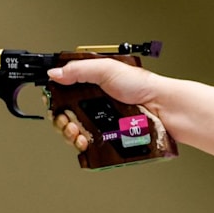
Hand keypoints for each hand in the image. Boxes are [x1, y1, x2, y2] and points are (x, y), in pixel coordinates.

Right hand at [47, 58, 164, 150]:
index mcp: (91, 83)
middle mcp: (93, 102)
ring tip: (74, 132)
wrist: (161, 108)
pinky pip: (86, 144)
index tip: (52, 103)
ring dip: (67, 132)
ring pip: (72, 130)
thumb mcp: (107, 69)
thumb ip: (79, 69)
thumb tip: (54, 73)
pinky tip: (83, 141)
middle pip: (63, 113)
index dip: (53, 98)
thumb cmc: (142, 86)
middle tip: (65, 120)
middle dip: (59, 118)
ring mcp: (98, 121)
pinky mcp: (105, 136)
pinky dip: (79, 144)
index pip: (63, 91)